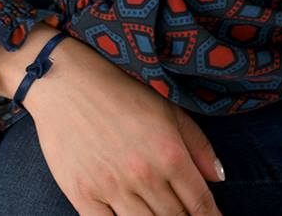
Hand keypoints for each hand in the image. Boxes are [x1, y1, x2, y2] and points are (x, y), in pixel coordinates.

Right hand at [22, 32, 225, 214]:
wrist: (62, 80)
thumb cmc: (117, 90)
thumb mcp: (166, 108)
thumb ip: (198, 143)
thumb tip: (219, 178)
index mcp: (169, 153)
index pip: (201, 205)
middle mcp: (144, 175)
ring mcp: (111, 187)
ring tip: (155, 215)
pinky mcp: (82, 194)